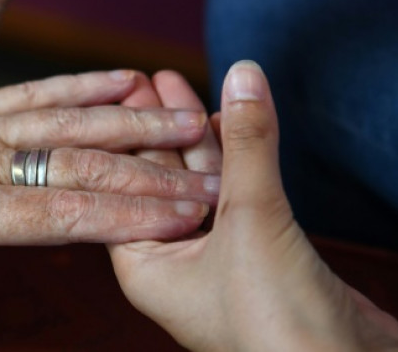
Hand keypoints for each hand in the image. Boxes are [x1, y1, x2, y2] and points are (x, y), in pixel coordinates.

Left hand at [110, 62, 397, 350]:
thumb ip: (247, 144)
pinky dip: (236, 165)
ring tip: (180, 87)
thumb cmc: (275, 323)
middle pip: (157, 181)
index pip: (122, 185)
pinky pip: (237, 203)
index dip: (128, 133)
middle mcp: (172, 265)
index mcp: (143, 266)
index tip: (129, 89)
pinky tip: (232, 129)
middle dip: (158, 128)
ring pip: (198, 188)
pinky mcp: (258, 262)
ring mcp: (215, 264)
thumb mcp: (251, 219)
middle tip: (151, 78)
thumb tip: (243, 74)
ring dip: (196, 140)